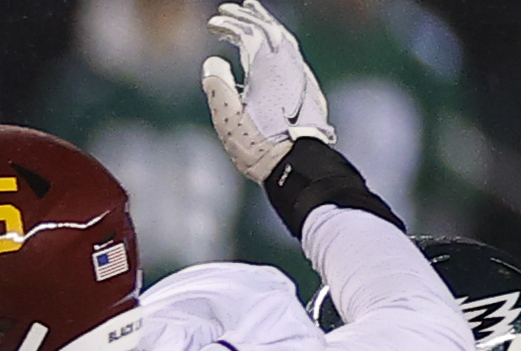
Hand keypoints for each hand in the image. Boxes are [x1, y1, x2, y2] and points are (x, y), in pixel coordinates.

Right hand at [201, 1, 332, 183]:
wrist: (296, 164)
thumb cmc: (260, 147)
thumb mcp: (229, 121)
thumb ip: (219, 87)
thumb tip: (213, 61)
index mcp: (265, 70)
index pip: (248, 34)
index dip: (230, 25)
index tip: (214, 23)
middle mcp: (286, 65)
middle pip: (268, 29)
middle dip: (248, 17)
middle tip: (232, 9)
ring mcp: (300, 74)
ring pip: (284, 38)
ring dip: (266, 24)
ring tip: (255, 16)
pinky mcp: (308, 85)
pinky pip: (293, 52)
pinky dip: (279, 40)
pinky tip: (274, 45)